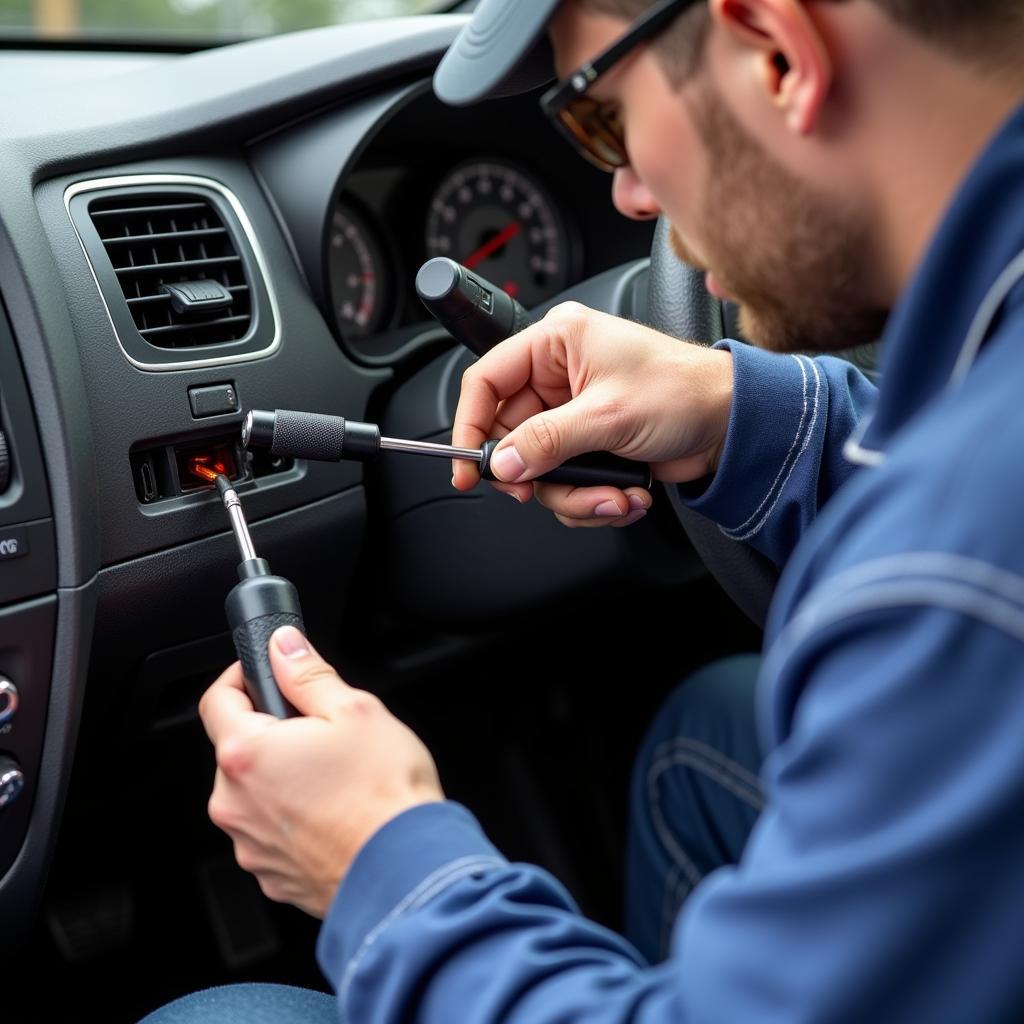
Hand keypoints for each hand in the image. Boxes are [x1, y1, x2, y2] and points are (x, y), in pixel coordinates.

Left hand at [200, 626, 443, 917]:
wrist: (407, 871)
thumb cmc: (385, 794)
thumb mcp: (355, 709)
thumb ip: (308, 673)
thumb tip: (283, 646)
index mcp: (247, 754)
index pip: (216, 700)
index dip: (241, 677)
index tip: (266, 672)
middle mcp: (235, 804)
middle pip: (238, 749)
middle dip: (272, 732)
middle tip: (321, 730)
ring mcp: (250, 846)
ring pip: (255, 793)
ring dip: (283, 778)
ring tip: (336, 777)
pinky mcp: (271, 876)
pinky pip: (272, 833)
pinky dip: (295, 819)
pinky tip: (336, 813)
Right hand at [452, 302, 733, 527]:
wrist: (733, 425)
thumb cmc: (686, 392)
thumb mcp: (609, 414)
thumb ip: (549, 440)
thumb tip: (504, 463)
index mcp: (557, 343)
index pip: (487, 381)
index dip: (470, 425)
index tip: (469, 467)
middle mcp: (559, 376)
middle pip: (511, 436)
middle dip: (535, 474)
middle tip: (543, 491)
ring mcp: (574, 415)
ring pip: (539, 468)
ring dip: (574, 496)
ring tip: (612, 497)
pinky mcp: (589, 446)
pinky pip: (565, 483)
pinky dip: (592, 500)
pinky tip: (625, 495)